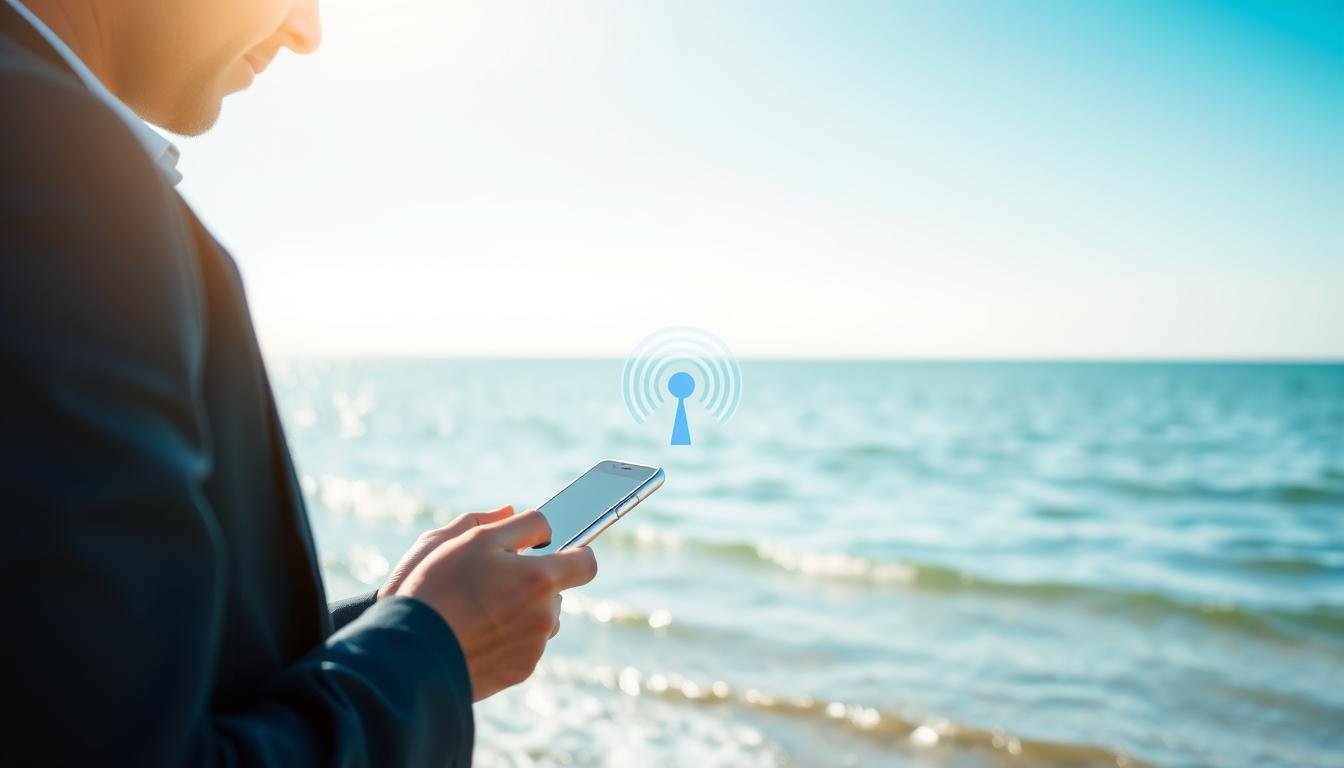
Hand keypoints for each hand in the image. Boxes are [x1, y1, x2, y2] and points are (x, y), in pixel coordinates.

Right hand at [394, 509, 597, 700]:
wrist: (409, 652)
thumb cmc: (437, 588)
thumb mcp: (470, 540)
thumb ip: (512, 524)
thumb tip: (531, 518)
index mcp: (539, 578)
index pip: (586, 562)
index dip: (574, 553)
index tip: (558, 551)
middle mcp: (545, 615)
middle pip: (556, 591)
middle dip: (534, 583)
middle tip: (495, 580)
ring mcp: (534, 646)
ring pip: (541, 620)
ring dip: (523, 612)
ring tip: (480, 609)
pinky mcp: (519, 671)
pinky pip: (526, 646)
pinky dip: (508, 638)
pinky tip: (477, 633)